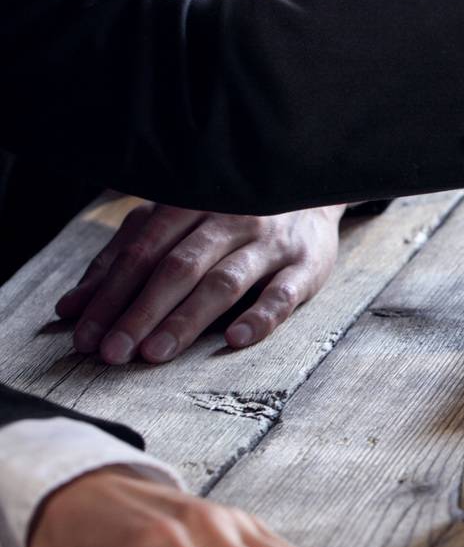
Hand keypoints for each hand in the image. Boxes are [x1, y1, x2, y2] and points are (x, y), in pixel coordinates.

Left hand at [58, 204, 342, 364]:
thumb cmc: (232, 216)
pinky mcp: (307, 264)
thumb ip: (125, 261)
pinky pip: (283, 293)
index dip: (111, 294)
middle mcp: (230, 218)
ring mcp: (271, 242)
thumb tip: (69, 308)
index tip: (85, 336)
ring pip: (224, 281)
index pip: (143, 252)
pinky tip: (235, 339)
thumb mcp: (176, 227)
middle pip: (179, 267)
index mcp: (191, 205)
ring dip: (187, 318)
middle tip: (113, 353)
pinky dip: (260, 317)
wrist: (311, 193)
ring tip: (155, 353)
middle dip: (141, 312)